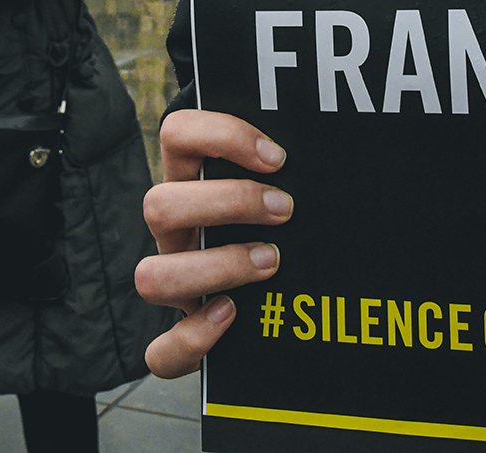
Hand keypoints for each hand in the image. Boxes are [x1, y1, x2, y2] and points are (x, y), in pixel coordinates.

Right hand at [134, 109, 292, 378]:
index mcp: (190, 181)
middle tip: (284, 210)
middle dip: (228, 205)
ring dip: (215, 267)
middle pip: (157, 205)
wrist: (289, 292)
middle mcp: (175, 230)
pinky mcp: (184, 333)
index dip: (220, 137)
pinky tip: (233, 317)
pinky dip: (195, 338)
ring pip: (150, 276)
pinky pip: (161, 352)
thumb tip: (335, 161)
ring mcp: (175, 281)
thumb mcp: (288, 193)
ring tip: (270, 262)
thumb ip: (297, 174)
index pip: (177, 134)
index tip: (276, 158)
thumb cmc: (291, 228)